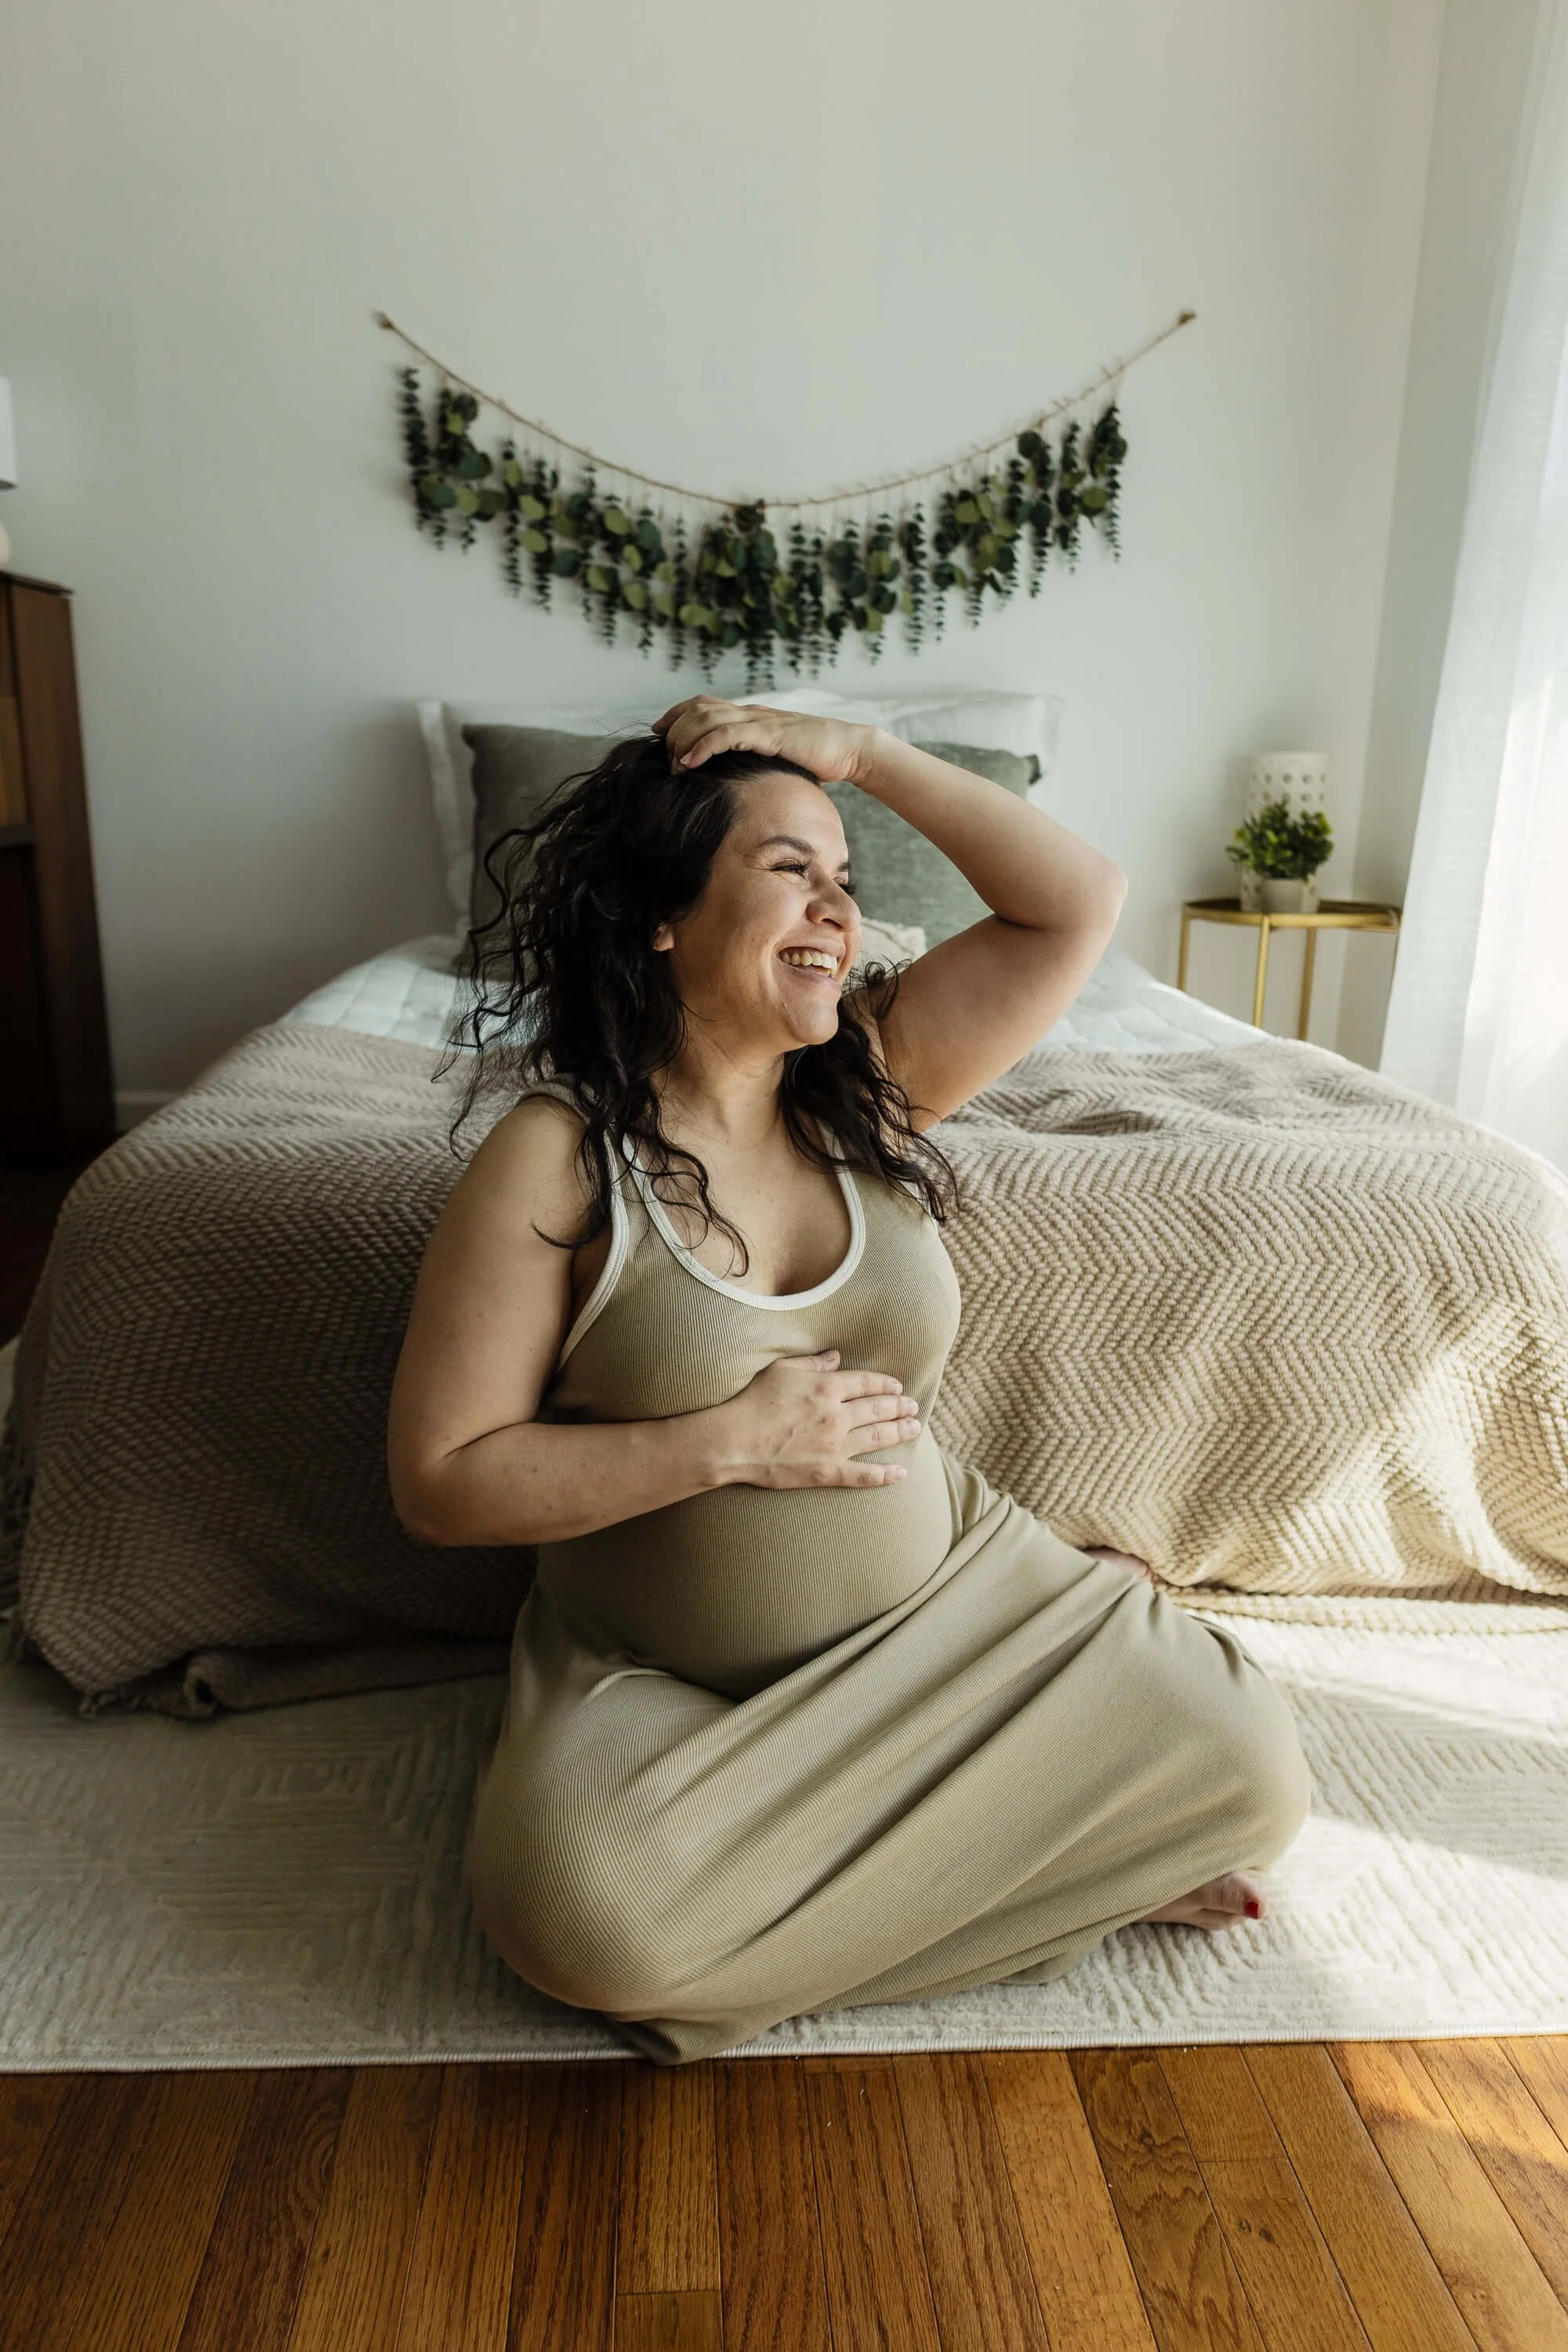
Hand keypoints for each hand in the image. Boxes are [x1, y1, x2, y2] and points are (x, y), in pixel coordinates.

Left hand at [652, 696, 877, 787]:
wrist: (850, 749)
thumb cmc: (817, 757)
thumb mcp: (777, 755)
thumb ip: (754, 756)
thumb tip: (732, 774)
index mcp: (751, 714)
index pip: (703, 703)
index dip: (675, 714)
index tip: (657, 732)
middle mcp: (751, 712)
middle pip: (696, 709)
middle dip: (674, 732)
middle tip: (664, 759)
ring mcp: (759, 721)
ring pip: (706, 718)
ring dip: (683, 741)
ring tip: (673, 765)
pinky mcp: (769, 734)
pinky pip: (727, 735)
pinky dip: (702, 747)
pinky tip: (689, 763)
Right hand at [715, 1349, 920, 1488]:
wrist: (733, 1443)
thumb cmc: (752, 1402)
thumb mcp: (781, 1370)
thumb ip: (813, 1362)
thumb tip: (837, 1357)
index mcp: (826, 1387)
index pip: (866, 1382)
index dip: (886, 1384)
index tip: (897, 1387)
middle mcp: (836, 1416)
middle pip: (878, 1409)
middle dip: (900, 1407)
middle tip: (913, 1407)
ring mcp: (834, 1446)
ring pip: (878, 1438)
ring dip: (900, 1432)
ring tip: (914, 1429)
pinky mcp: (827, 1472)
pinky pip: (864, 1475)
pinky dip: (885, 1475)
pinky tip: (901, 1474)